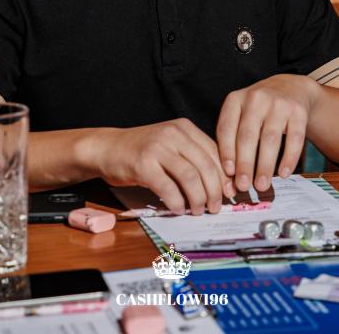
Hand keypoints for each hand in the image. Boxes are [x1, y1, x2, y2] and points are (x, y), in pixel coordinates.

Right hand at [95, 119, 235, 214]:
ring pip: (190, 177)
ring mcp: (157, 147)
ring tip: (198, 211)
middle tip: (215, 207)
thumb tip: (222, 184)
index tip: (230, 193)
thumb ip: (193, 157)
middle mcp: (173, 133)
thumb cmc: (142, 150)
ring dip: (198, 199)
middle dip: (215, 191)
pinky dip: (177, 202)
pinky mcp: (143, 164)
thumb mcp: (171, 145)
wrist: (107, 147)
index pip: (215, 152)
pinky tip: (178, 209)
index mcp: (184, 127)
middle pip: (206, 165)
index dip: (225, 176)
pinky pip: (168, 188)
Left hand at [216, 74, 319, 192]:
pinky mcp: (298, 111)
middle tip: (243, 186)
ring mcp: (279, 103)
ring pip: (270, 138)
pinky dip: (289, 158)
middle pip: (248, 135)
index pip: (226, 127)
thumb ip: (233, 139)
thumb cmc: (258, 109)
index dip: (226, 151)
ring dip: (265, 165)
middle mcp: (256, 98)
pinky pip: (294, 138)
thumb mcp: (241, 113)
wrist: (291, 87)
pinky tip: (284, 173)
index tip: (228, 173)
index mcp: (235, 99)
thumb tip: (229, 177)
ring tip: (261, 185)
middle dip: (245, 164)